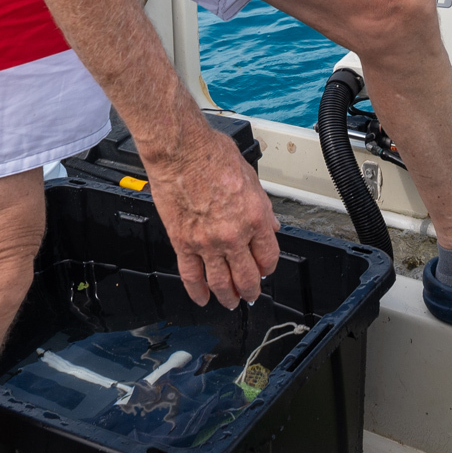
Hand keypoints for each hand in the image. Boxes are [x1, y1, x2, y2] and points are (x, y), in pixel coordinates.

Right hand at [139, 115, 280, 307]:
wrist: (180, 150)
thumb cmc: (212, 154)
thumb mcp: (251, 177)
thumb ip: (262, 205)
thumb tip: (270, 223)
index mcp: (255, 217)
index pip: (268, 256)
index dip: (268, 267)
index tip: (265, 269)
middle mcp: (233, 235)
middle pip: (247, 276)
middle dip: (250, 290)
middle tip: (250, 294)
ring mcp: (207, 242)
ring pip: (220, 282)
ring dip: (227, 296)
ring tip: (230, 302)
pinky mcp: (183, 242)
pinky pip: (190, 275)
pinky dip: (196, 291)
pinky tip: (201, 299)